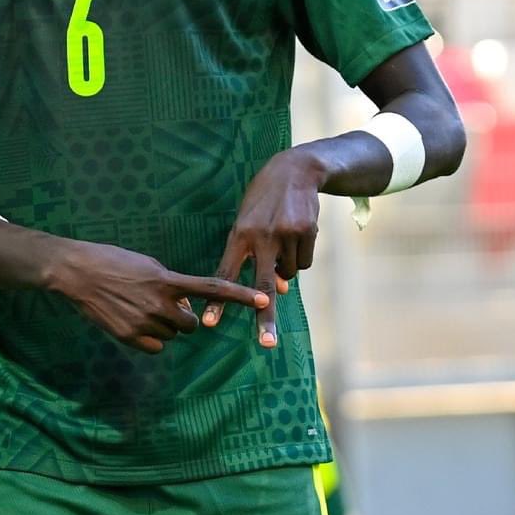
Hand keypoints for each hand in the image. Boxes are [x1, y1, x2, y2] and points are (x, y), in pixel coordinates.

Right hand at [42, 240, 266, 355]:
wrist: (75, 272)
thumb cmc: (112, 261)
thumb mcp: (148, 264)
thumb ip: (172, 285)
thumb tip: (185, 307)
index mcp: (166, 280)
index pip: (211, 288)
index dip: (238, 295)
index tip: (262, 300)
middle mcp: (159, 303)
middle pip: (191, 324)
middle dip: (184, 317)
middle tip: (163, 305)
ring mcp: (144, 322)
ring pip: (172, 335)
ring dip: (164, 326)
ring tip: (138, 308)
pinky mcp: (129, 337)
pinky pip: (155, 346)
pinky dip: (150, 338)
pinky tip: (132, 321)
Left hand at [218, 148, 327, 349]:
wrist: (294, 171)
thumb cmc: (264, 202)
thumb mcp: (249, 223)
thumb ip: (254, 257)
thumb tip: (278, 289)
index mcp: (238, 235)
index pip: (225, 274)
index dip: (217, 301)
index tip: (209, 323)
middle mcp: (260, 237)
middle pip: (261, 287)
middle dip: (263, 317)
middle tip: (265, 344)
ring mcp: (284, 236)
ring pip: (288, 276)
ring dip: (286, 268)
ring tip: (282, 239)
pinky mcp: (306, 233)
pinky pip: (304, 264)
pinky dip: (301, 257)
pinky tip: (297, 235)